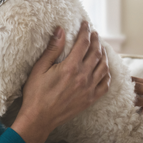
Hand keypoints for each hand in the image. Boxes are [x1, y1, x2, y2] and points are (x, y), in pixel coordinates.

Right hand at [12, 22, 110, 142]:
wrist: (39, 118)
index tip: (85, 24)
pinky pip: (105, 84)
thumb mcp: (40, 68)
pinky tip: (104, 69)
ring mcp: (89, 89)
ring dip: (104, 55)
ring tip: (100, 48)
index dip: (85, 31)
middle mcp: (83, 77)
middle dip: (96, 40)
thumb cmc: (36, 93)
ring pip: (104, 67)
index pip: (83, 44)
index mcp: (71, 67)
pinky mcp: (90, 99)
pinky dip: (107, 74)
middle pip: (96, 53)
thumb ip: (52, 48)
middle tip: (94, 33)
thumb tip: (60, 30)